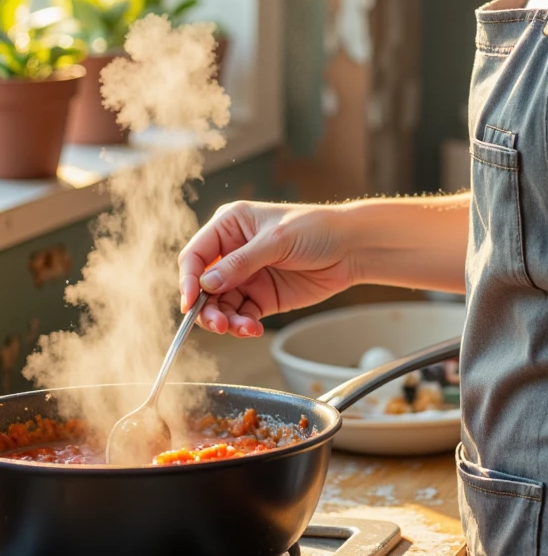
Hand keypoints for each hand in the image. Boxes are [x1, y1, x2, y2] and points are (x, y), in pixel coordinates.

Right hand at [178, 200, 351, 336]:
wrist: (350, 247)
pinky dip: (242, 326)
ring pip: (221, 305)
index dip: (188, 279)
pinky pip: (241, 316)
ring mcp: (246, 276)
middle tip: (218, 324)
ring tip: (241, 328)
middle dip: (206, 307)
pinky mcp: (261, 297)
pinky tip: (252, 328)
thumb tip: (205, 284)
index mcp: (230, 226)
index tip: (189, 302)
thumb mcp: (276, 241)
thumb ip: (240, 263)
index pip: (195, 255)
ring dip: (226, 321)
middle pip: (203, 286)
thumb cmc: (316, 229)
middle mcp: (233, 252)